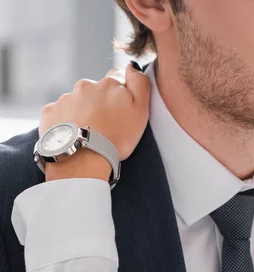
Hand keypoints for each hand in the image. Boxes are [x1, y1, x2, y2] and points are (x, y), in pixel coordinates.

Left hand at [40, 65, 150, 181]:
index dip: (120, 94)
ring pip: (76, 102)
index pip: (117, 77)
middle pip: (95, 91)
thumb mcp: (140, 111)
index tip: (120, 111)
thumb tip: (132, 66)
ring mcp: (65, 98)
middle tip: (104, 127)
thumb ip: (140, 84)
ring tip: (87, 135)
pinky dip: (65, 122)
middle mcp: (85, 86)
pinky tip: (72, 137)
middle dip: (99, 104)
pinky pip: (59, 114)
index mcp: (108, 84)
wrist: (83, 160)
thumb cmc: (116, 139)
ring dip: (82, 113)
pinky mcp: (50, 112)